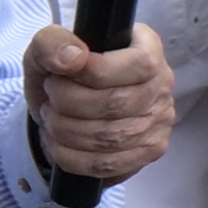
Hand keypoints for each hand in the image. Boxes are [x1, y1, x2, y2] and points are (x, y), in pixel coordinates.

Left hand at [24, 20, 173, 187]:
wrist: (62, 106)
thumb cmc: (62, 73)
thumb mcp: (46, 48)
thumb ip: (52, 43)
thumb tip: (73, 58)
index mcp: (147, 47)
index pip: (138, 64)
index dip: (93, 72)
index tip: (59, 75)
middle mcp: (161, 84)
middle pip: (118, 104)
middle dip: (69, 103)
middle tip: (50, 97)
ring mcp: (159, 121)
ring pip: (111, 138)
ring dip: (66, 130)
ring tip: (51, 118)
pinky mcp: (147, 151)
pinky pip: (107, 164)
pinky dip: (71, 156)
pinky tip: (57, 142)